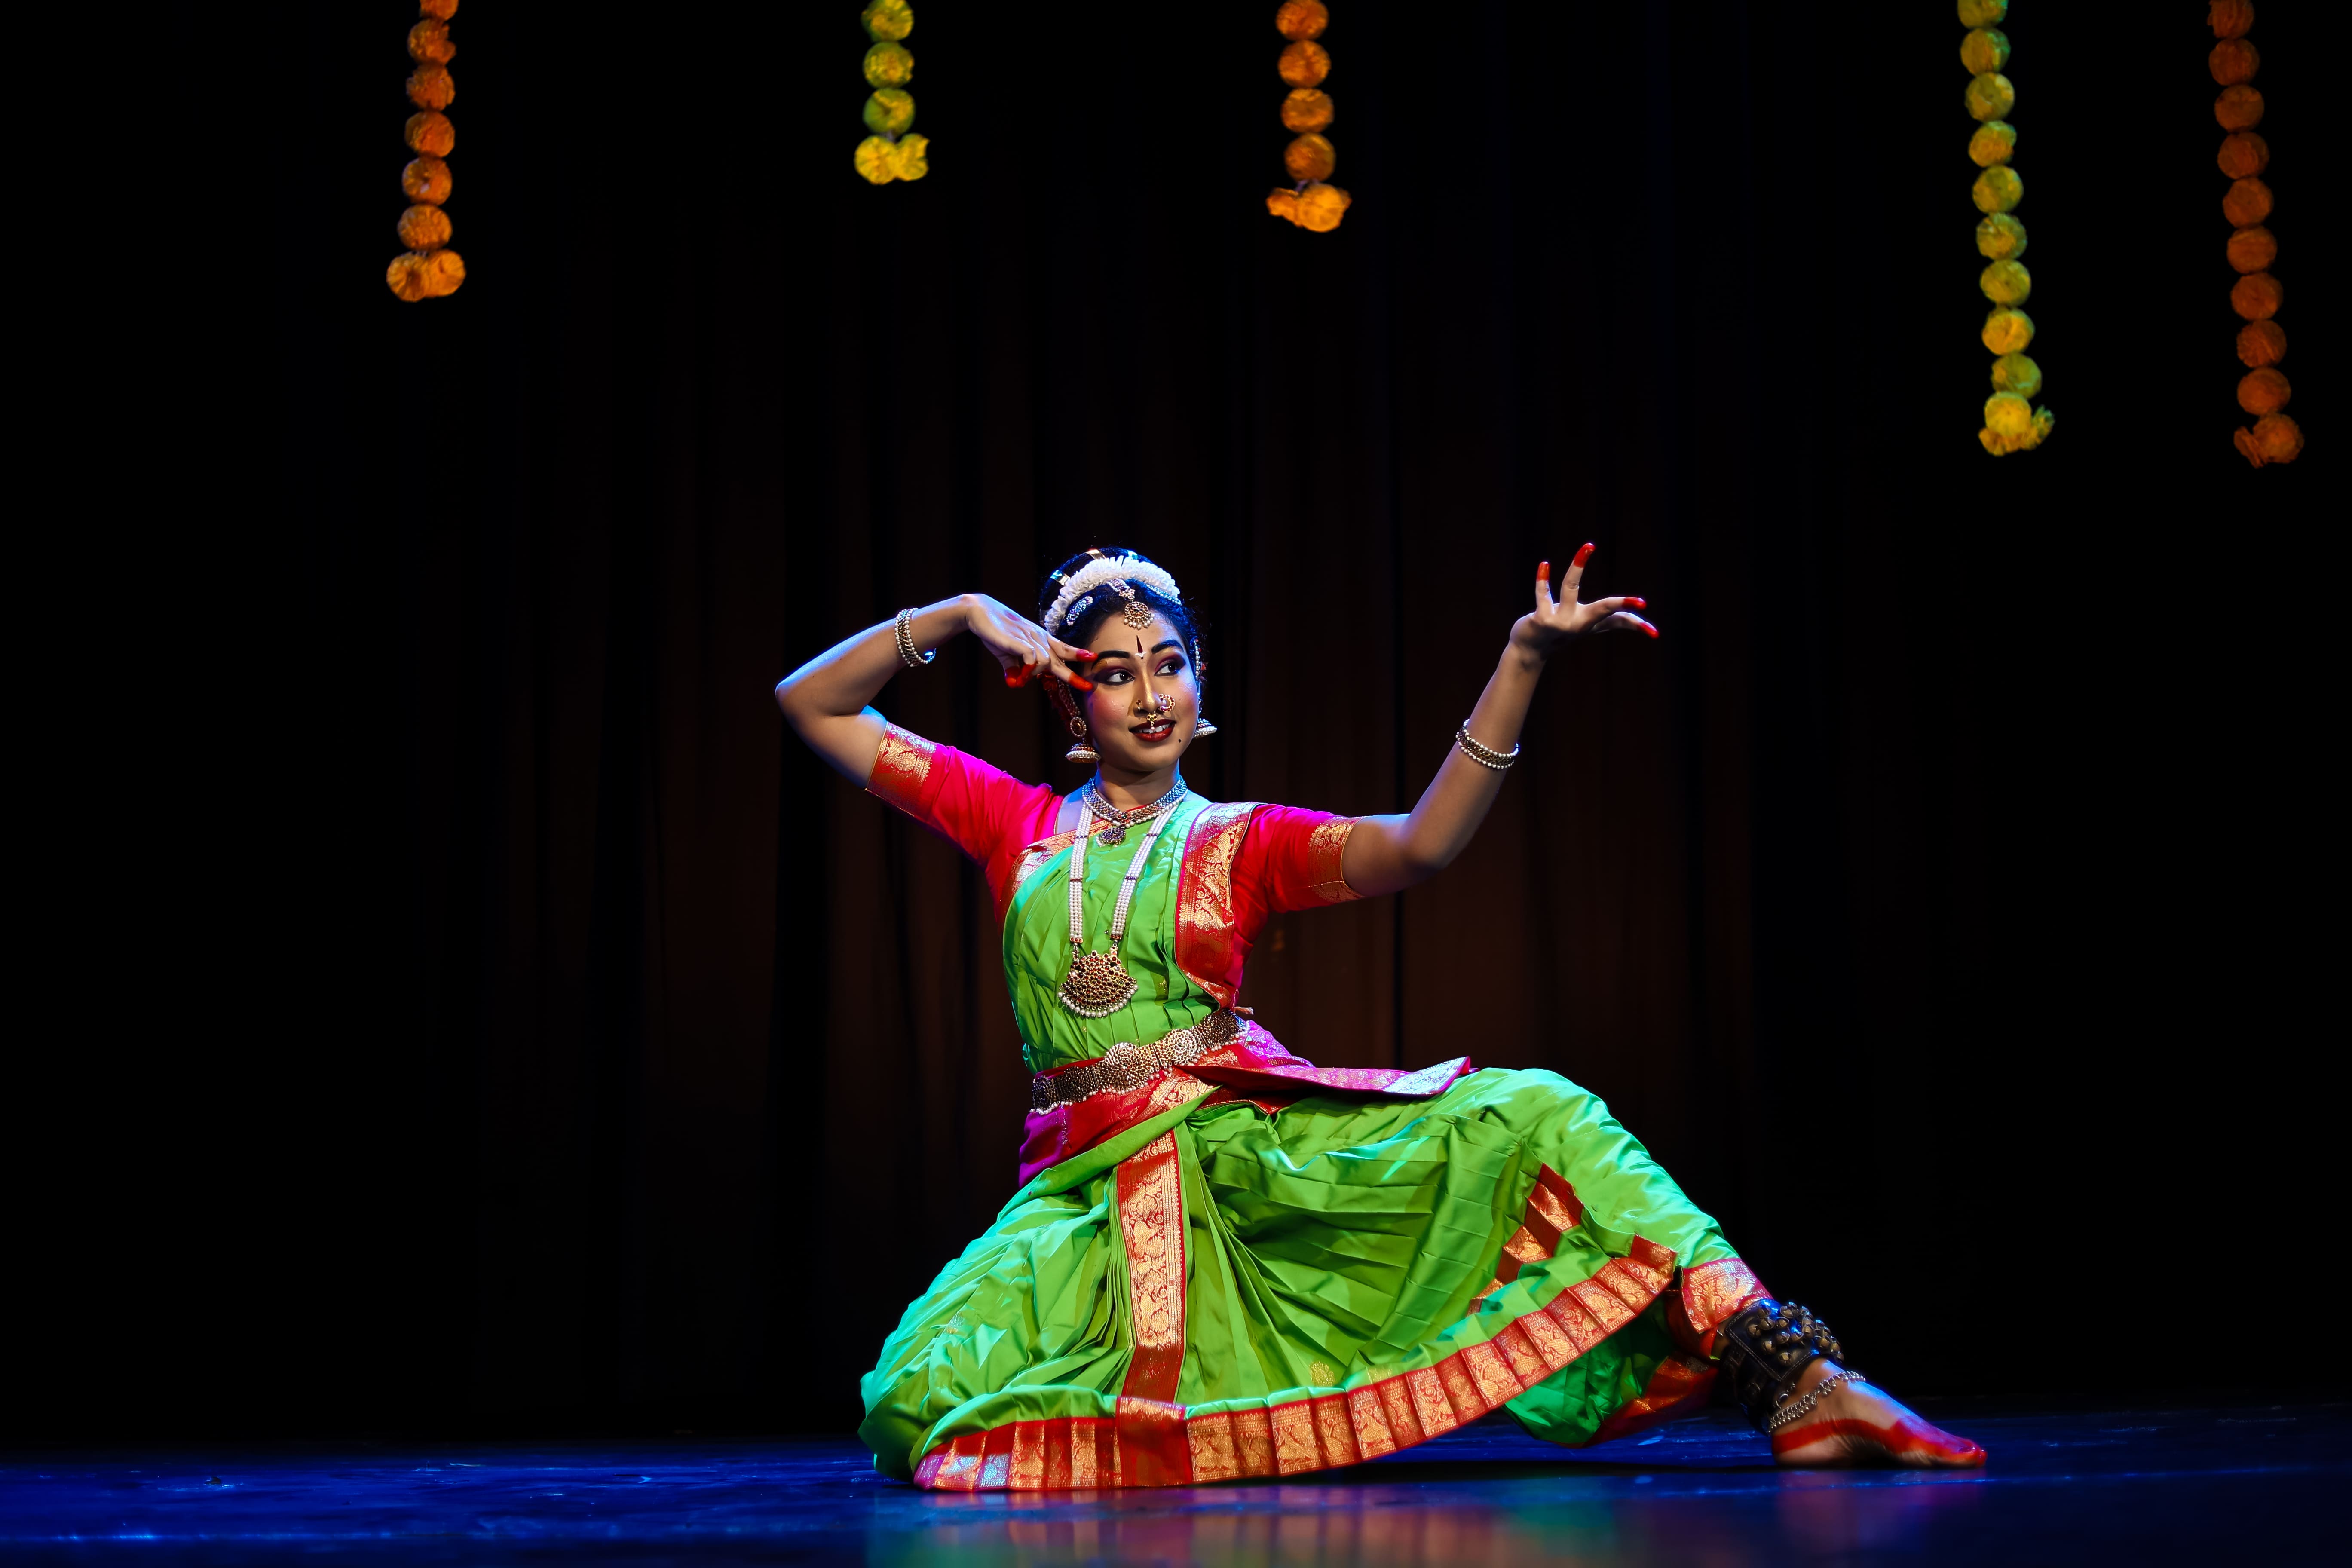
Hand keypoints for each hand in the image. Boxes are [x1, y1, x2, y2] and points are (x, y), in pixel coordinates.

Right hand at [962, 595, 1096, 690]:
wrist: (980, 612)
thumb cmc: (995, 631)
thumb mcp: (1006, 652)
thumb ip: (1014, 668)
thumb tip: (1015, 682)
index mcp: (1039, 638)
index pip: (1063, 647)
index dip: (1077, 653)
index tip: (1092, 657)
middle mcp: (1038, 638)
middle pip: (1061, 658)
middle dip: (1073, 675)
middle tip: (1086, 686)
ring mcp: (1029, 638)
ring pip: (1046, 661)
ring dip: (1035, 673)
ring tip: (1021, 676)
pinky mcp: (1018, 640)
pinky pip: (1032, 657)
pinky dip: (1027, 669)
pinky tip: (1018, 674)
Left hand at [1511, 544, 1656, 658]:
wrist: (1530, 647)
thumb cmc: (1561, 631)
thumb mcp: (1587, 625)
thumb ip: (1610, 619)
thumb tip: (1639, 620)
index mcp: (1591, 622)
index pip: (1618, 622)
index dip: (1636, 625)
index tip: (1653, 632)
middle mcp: (1578, 624)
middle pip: (1603, 609)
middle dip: (1620, 604)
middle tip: (1641, 603)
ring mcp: (1560, 622)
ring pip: (1570, 589)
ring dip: (1578, 567)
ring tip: (1588, 547)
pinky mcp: (1541, 619)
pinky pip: (1542, 594)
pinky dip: (1543, 579)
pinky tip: (1544, 564)